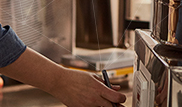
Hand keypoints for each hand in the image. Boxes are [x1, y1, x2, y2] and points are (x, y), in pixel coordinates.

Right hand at [0, 48, 125, 106]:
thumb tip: (115, 88)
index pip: (117, 98)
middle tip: (115, 103)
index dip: (121, 99)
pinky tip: (93, 102)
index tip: (121, 98)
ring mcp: (87, 106)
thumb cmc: (75, 77)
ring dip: (104, 106)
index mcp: (98, 88)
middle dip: (115, 105)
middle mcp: (94, 99)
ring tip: (101, 101)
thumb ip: (105, 84)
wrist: (59, 82)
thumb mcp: (92, 77)